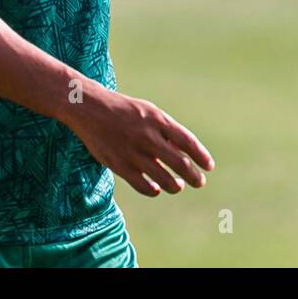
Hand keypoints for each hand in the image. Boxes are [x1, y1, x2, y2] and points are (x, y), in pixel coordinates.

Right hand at [66, 88, 214, 196]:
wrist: (89, 108)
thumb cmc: (123, 110)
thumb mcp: (148, 111)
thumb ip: (166, 131)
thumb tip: (186, 152)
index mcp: (157, 120)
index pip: (187, 142)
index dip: (201, 156)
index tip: (208, 166)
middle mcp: (147, 137)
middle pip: (180, 164)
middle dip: (193, 176)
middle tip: (200, 182)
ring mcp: (133, 152)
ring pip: (163, 179)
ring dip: (174, 186)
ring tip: (177, 186)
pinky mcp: (119, 165)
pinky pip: (142, 185)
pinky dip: (153, 190)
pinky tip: (156, 188)